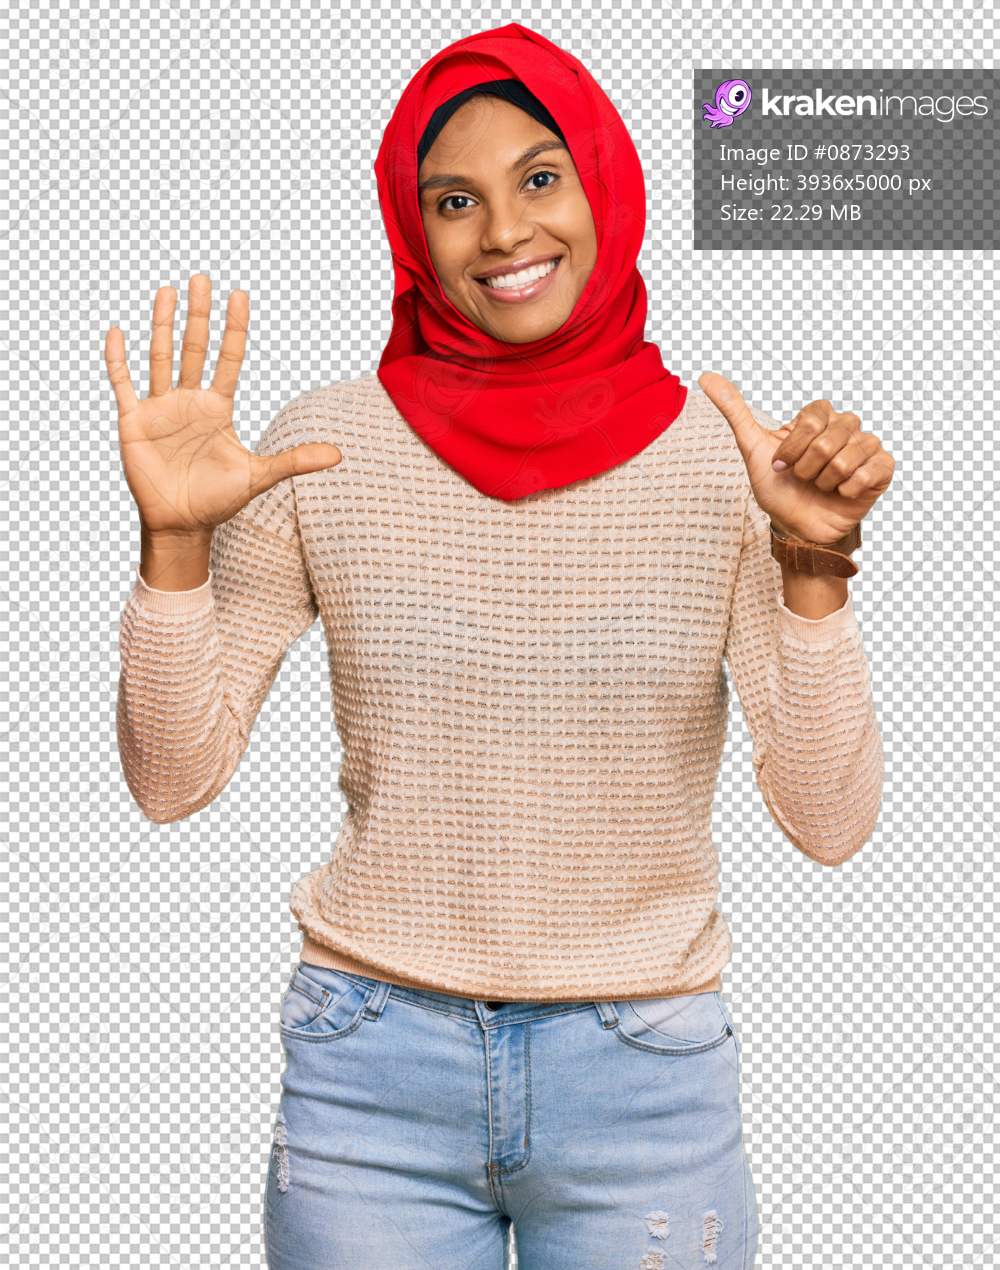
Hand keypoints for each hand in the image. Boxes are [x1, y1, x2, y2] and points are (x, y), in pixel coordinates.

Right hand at [104, 274, 341, 540]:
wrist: (182, 524)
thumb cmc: (219, 499)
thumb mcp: (259, 476)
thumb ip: (295, 460)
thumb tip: (340, 454)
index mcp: (218, 407)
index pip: (229, 359)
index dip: (234, 329)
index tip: (239, 295)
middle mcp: (190, 401)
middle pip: (194, 348)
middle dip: (199, 314)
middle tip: (202, 278)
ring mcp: (161, 408)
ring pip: (161, 357)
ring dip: (163, 325)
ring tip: (168, 291)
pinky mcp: (135, 422)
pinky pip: (124, 384)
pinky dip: (118, 360)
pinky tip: (117, 332)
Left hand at [698, 372, 893, 543]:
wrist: (797, 526)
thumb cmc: (778, 488)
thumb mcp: (752, 448)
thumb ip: (734, 411)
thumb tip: (705, 377)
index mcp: (819, 417)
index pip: (812, 418)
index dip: (794, 447)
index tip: (782, 464)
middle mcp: (845, 427)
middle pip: (829, 439)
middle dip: (808, 467)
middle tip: (804, 479)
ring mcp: (866, 446)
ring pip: (848, 457)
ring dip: (826, 481)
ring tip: (821, 487)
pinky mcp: (882, 469)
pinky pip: (870, 472)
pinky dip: (848, 489)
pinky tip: (841, 494)